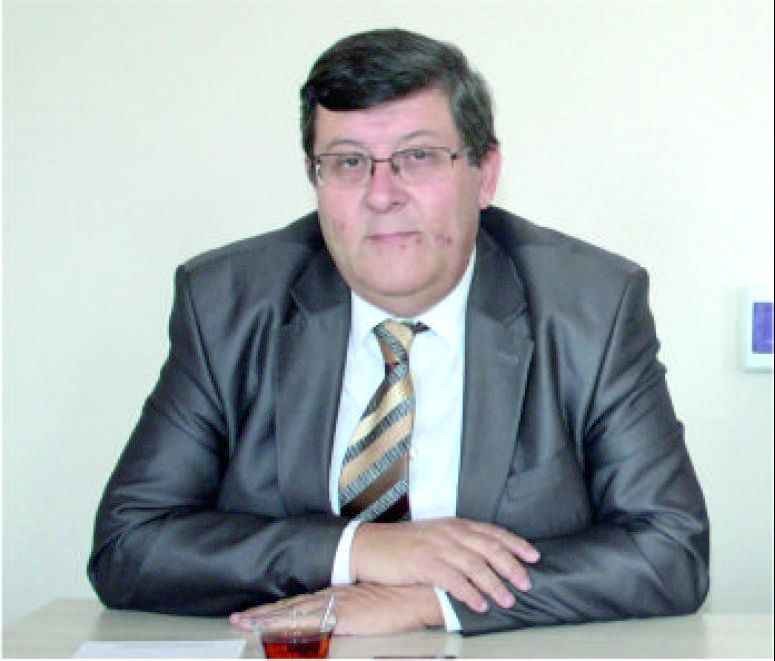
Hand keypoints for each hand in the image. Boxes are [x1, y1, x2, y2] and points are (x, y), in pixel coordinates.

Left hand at [229, 584, 442, 634]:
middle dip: (262, 614)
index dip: (275, 609)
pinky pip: (311, 625)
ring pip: (293, 615)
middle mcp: (331, 599)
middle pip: (289, 608)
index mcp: (336, 595)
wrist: (418, 591)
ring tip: (244, 624)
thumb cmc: (401, 596)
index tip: (253, 613)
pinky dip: (291, 628)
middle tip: (236, 619)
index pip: (299, 603)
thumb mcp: (372, 603)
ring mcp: (336, 607)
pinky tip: (277, 632)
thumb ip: (354, 609)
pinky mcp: (344, 617)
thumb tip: (342, 618)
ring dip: (267, 620)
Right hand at [351, 517, 539, 612]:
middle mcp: (449, 532)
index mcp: (453, 525)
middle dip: (511, 565)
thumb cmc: (401, 545)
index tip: (534, 555)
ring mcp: (436, 546)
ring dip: (494, 584)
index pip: (492, 531)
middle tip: (526, 582)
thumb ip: (457, 544)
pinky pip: (453, 580)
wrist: (369, 545)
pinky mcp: (423, 563)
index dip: (515, 543)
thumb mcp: (433, 537)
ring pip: (475, 565)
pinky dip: (469, 593)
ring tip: (508, 600)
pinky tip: (479, 605)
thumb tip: (484, 560)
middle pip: (489, 547)